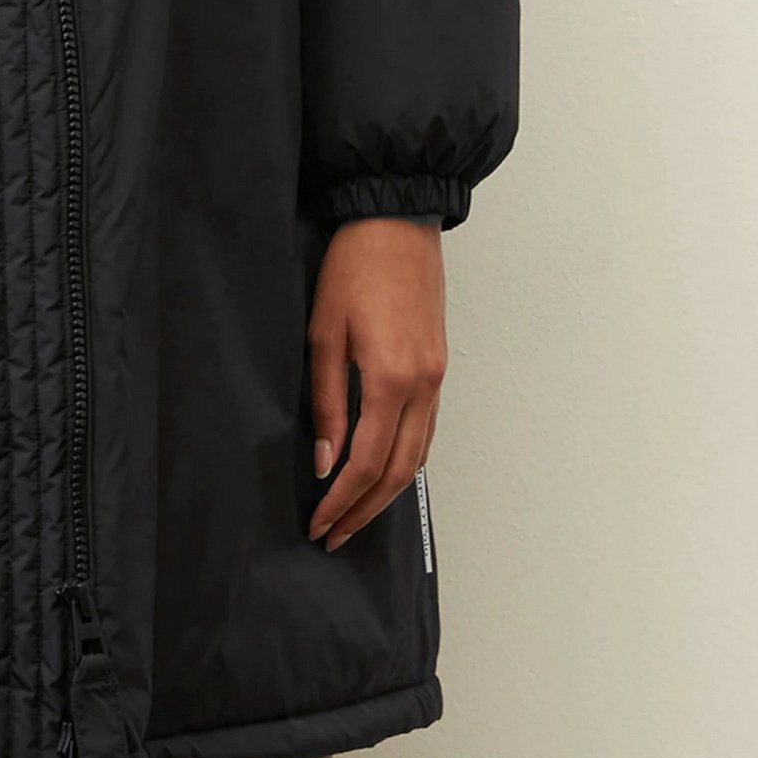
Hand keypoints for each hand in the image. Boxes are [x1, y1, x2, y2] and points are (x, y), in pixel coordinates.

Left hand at [305, 218, 445, 550]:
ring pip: (417, 456)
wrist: (395, 221)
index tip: (318, 524)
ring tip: (354, 515)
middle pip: (398, 472)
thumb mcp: (323, 334)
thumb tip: (327, 461)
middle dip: (365, 511)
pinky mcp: (438, 367)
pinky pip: (426, 431)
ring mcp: (436, 379)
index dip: (341, 502)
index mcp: (391, 380)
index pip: (366, 464)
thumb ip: (328, 402)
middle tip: (334, 535)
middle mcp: (422, 387)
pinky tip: (382, 472)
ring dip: (387, 492)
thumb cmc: (353, 268)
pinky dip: (404, 461)